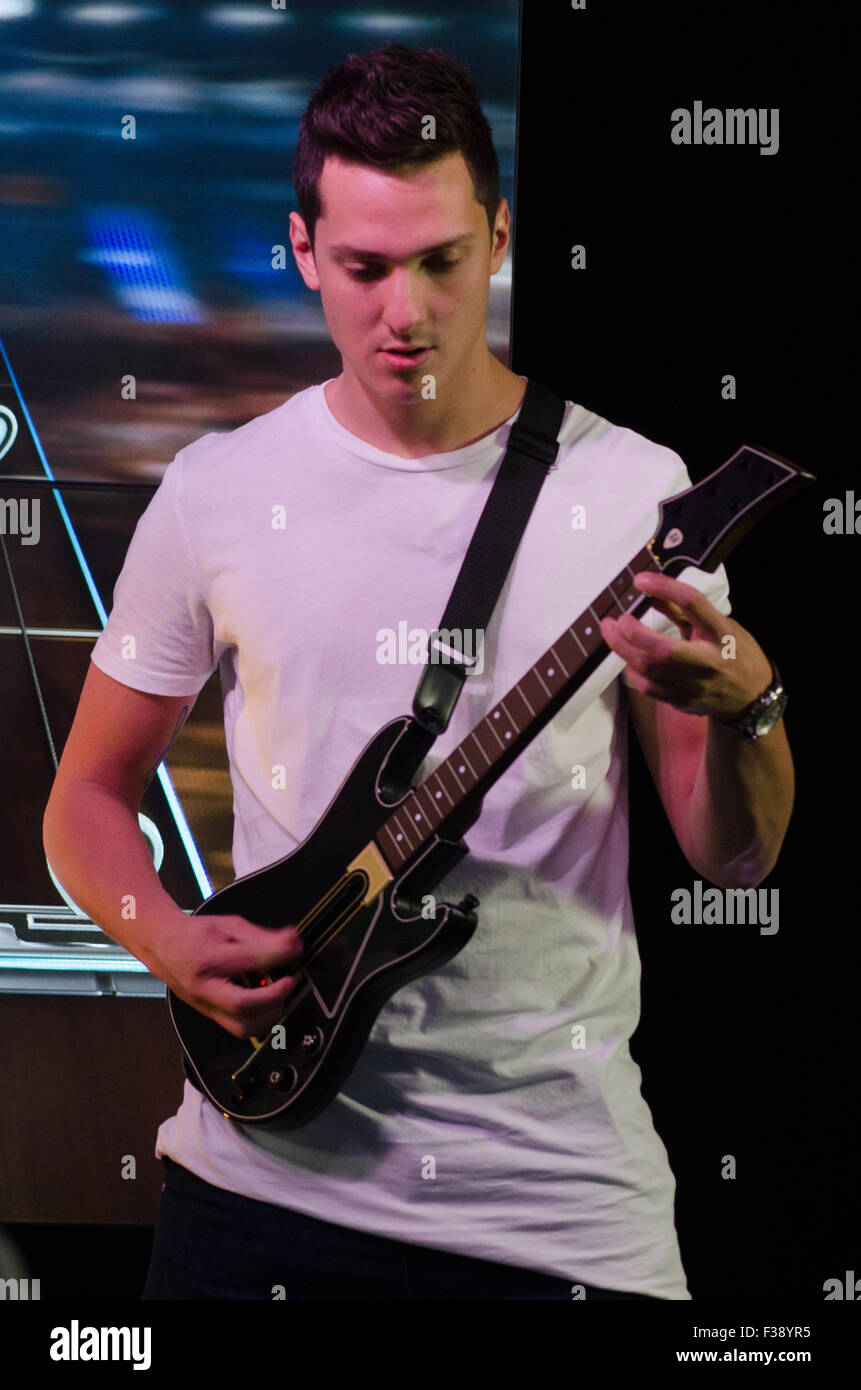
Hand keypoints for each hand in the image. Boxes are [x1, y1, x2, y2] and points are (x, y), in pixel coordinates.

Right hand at [149, 912, 303, 1039]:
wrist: (162, 947)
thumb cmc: (195, 934)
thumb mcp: (228, 925)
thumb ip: (261, 935)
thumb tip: (292, 942)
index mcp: (208, 958)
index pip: (250, 960)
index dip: (279, 956)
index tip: (295, 950)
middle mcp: (204, 988)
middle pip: (243, 1006)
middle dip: (275, 997)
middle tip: (290, 981)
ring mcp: (205, 1006)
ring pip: (242, 1027)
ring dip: (269, 1014)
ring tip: (280, 994)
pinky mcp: (209, 1016)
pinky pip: (238, 1028)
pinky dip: (259, 1019)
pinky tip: (266, 1003)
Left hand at [600, 571, 772, 719]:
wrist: (752, 697)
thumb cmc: (735, 653)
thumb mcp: (720, 625)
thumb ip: (685, 611)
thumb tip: (652, 594)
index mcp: (721, 633)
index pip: (692, 603)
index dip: (664, 587)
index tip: (640, 580)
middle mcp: (708, 660)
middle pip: (664, 649)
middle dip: (633, 633)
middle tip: (614, 620)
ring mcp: (695, 685)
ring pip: (651, 670)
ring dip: (624, 650)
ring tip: (611, 633)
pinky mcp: (683, 701)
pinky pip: (649, 688)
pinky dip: (633, 672)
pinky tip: (627, 660)